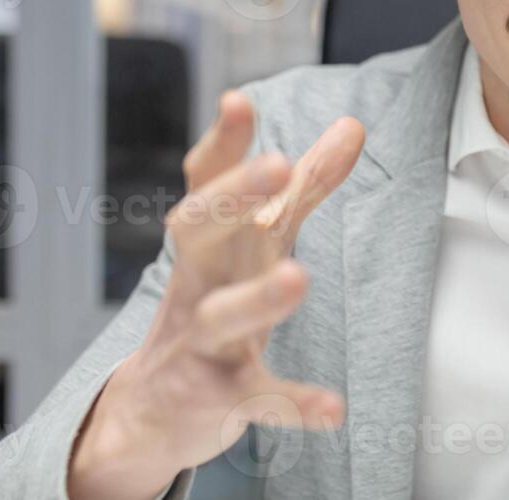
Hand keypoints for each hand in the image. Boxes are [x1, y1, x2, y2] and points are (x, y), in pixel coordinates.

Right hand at [68, 91, 364, 499]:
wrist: (155, 404)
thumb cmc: (218, 296)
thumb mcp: (260, 240)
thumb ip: (306, 185)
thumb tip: (353, 123)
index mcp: (209, 239)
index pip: (203, 182)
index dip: (221, 144)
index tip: (238, 100)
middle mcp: (196, 281)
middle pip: (196, 232)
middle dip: (231, 197)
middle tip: (274, 163)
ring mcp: (201, 341)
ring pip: (221, 316)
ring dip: (257, 297)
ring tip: (299, 277)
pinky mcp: (218, 398)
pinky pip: (255, 399)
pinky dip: (292, 404)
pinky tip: (333, 408)